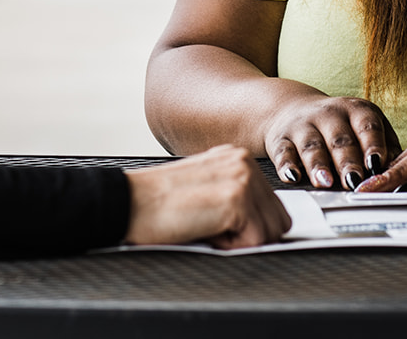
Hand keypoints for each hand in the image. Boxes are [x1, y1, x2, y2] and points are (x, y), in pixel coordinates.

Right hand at [123, 145, 291, 248]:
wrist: (128, 204)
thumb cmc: (157, 206)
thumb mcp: (206, 191)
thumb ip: (236, 198)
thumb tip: (263, 226)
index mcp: (236, 158)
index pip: (272, 206)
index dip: (250, 228)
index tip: (222, 227)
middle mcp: (243, 162)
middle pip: (278, 220)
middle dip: (250, 235)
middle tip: (211, 228)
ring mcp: (242, 178)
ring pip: (270, 232)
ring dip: (240, 241)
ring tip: (206, 226)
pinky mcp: (236, 199)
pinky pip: (255, 242)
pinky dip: (230, 247)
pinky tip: (203, 229)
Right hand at [262, 95, 400, 189]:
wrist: (292, 109)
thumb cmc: (341, 127)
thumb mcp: (366, 128)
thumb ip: (387, 149)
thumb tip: (402, 176)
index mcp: (356, 110)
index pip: (367, 126)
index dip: (372, 144)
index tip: (377, 164)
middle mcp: (329, 114)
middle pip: (340, 139)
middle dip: (347, 161)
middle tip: (354, 181)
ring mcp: (303, 125)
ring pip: (312, 146)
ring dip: (318, 164)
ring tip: (325, 182)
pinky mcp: (280, 138)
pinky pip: (283, 152)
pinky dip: (287, 165)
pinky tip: (293, 177)